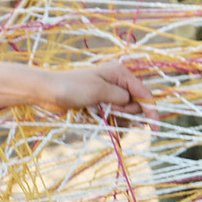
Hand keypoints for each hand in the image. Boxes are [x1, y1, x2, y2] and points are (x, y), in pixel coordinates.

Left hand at [39, 60, 156, 124]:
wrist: (47, 92)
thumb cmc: (71, 87)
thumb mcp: (99, 90)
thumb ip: (121, 96)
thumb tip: (134, 103)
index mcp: (120, 74)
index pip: (145, 94)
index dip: (151, 111)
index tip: (154, 127)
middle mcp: (118, 84)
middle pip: (136, 106)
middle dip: (126, 114)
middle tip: (108, 110)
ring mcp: (109, 96)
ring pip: (125, 115)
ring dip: (117, 120)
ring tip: (99, 115)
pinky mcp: (101, 107)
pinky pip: (114, 119)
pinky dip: (110, 124)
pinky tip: (99, 122)